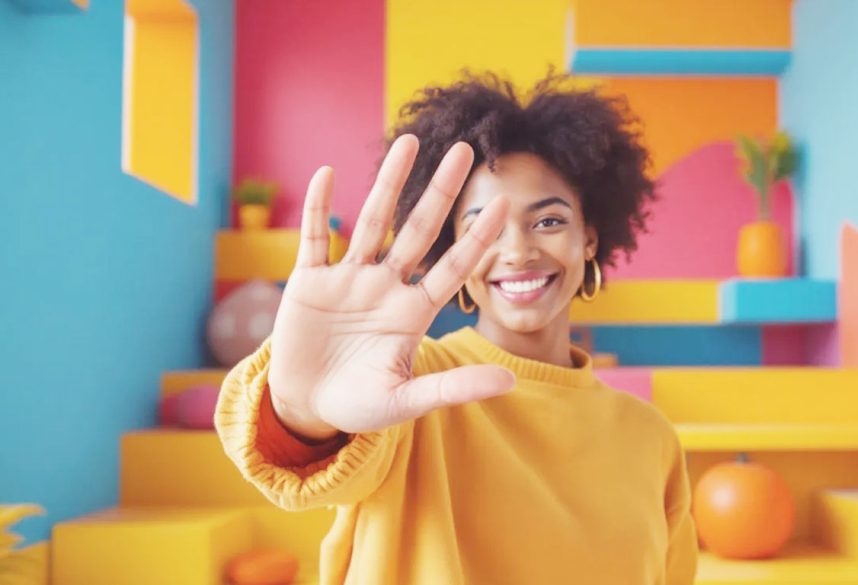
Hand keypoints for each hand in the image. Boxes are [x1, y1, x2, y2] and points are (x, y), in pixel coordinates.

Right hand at [266, 135, 514, 439]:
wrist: (307, 407)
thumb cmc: (361, 405)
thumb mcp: (407, 400)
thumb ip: (454, 388)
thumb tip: (511, 383)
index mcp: (413, 311)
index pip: (453, 267)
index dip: (477, 238)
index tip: (505, 206)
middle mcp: (386, 286)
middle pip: (419, 230)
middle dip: (441, 191)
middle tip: (467, 150)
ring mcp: (348, 280)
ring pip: (372, 222)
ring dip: (388, 183)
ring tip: (409, 142)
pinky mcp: (309, 282)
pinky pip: (315, 238)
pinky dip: (319, 208)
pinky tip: (326, 174)